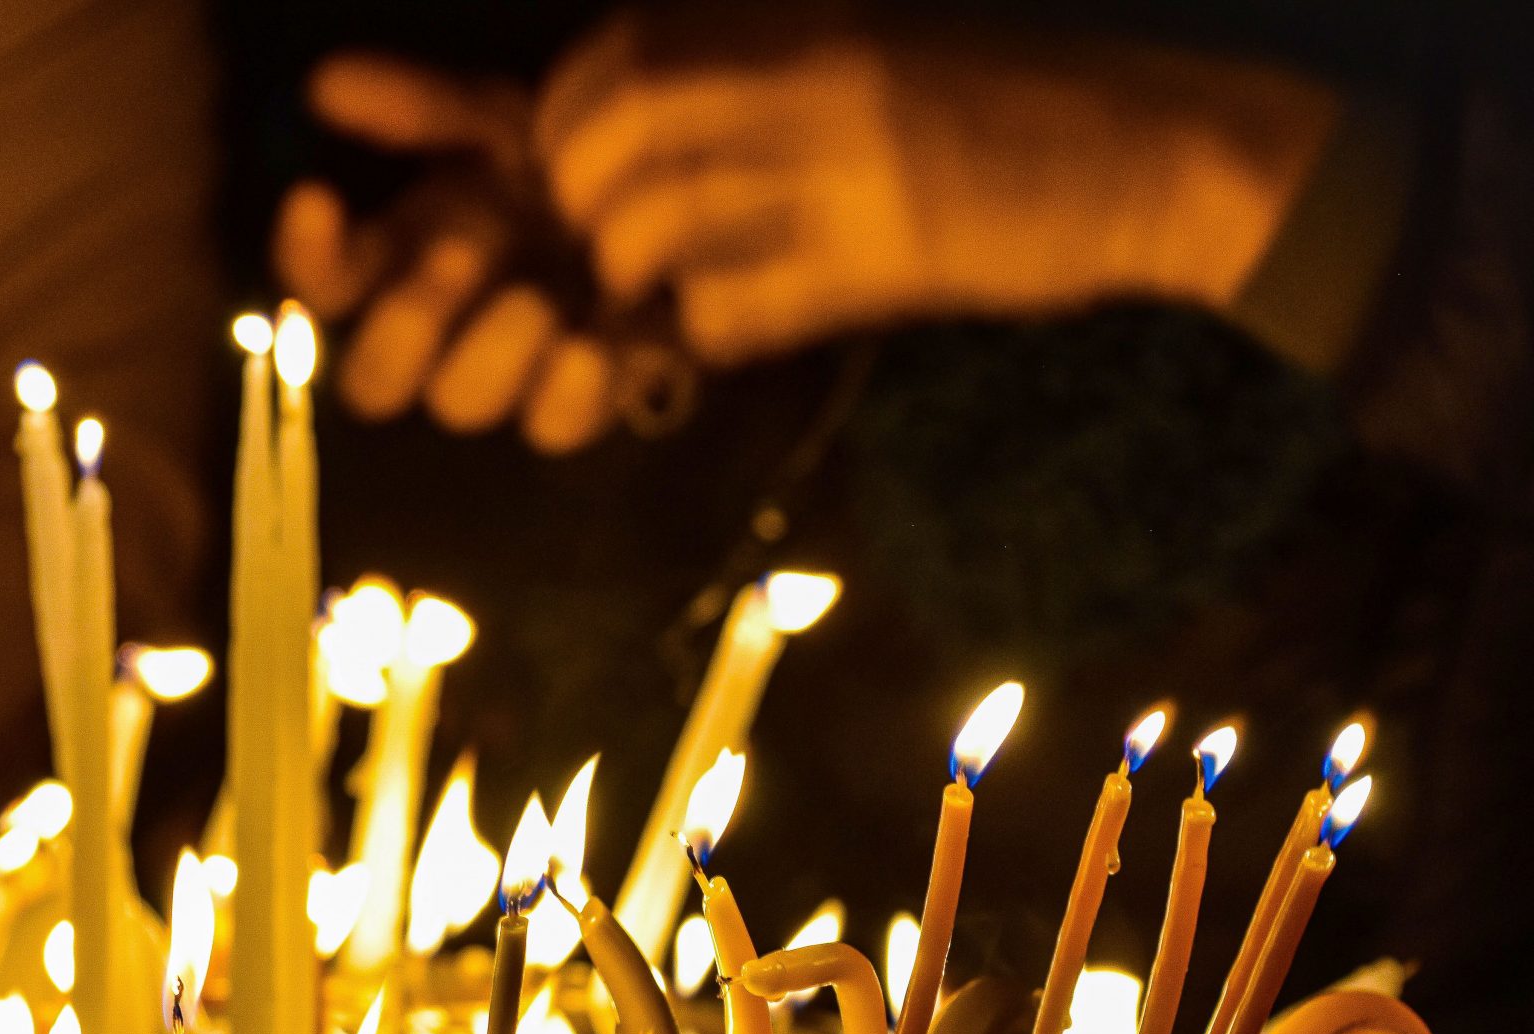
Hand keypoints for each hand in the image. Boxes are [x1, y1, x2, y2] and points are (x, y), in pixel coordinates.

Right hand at [274, 53, 625, 452]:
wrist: (669, 200)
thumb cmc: (560, 167)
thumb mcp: (494, 121)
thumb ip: (417, 110)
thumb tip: (321, 86)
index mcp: (399, 265)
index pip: (320, 283)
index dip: (305, 254)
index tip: (315, 197)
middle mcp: (439, 333)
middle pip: (373, 382)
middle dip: (405, 327)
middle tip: (456, 255)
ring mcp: (504, 376)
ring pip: (460, 405)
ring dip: (489, 354)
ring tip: (537, 298)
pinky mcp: (577, 401)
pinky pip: (553, 428)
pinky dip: (568, 393)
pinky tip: (590, 344)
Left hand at [535, 8, 1339, 365]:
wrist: (1145, 150)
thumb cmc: (990, 109)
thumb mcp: (857, 52)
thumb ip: (743, 77)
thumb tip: (619, 123)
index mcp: (794, 24)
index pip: (613, 59)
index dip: (563, 126)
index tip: (573, 173)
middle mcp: (809, 80)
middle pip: (615, 136)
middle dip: (580, 204)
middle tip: (606, 246)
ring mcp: (844, 168)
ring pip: (658, 226)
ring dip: (636, 276)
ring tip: (664, 294)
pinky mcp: (883, 259)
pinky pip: (736, 307)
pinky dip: (711, 328)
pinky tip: (737, 321)